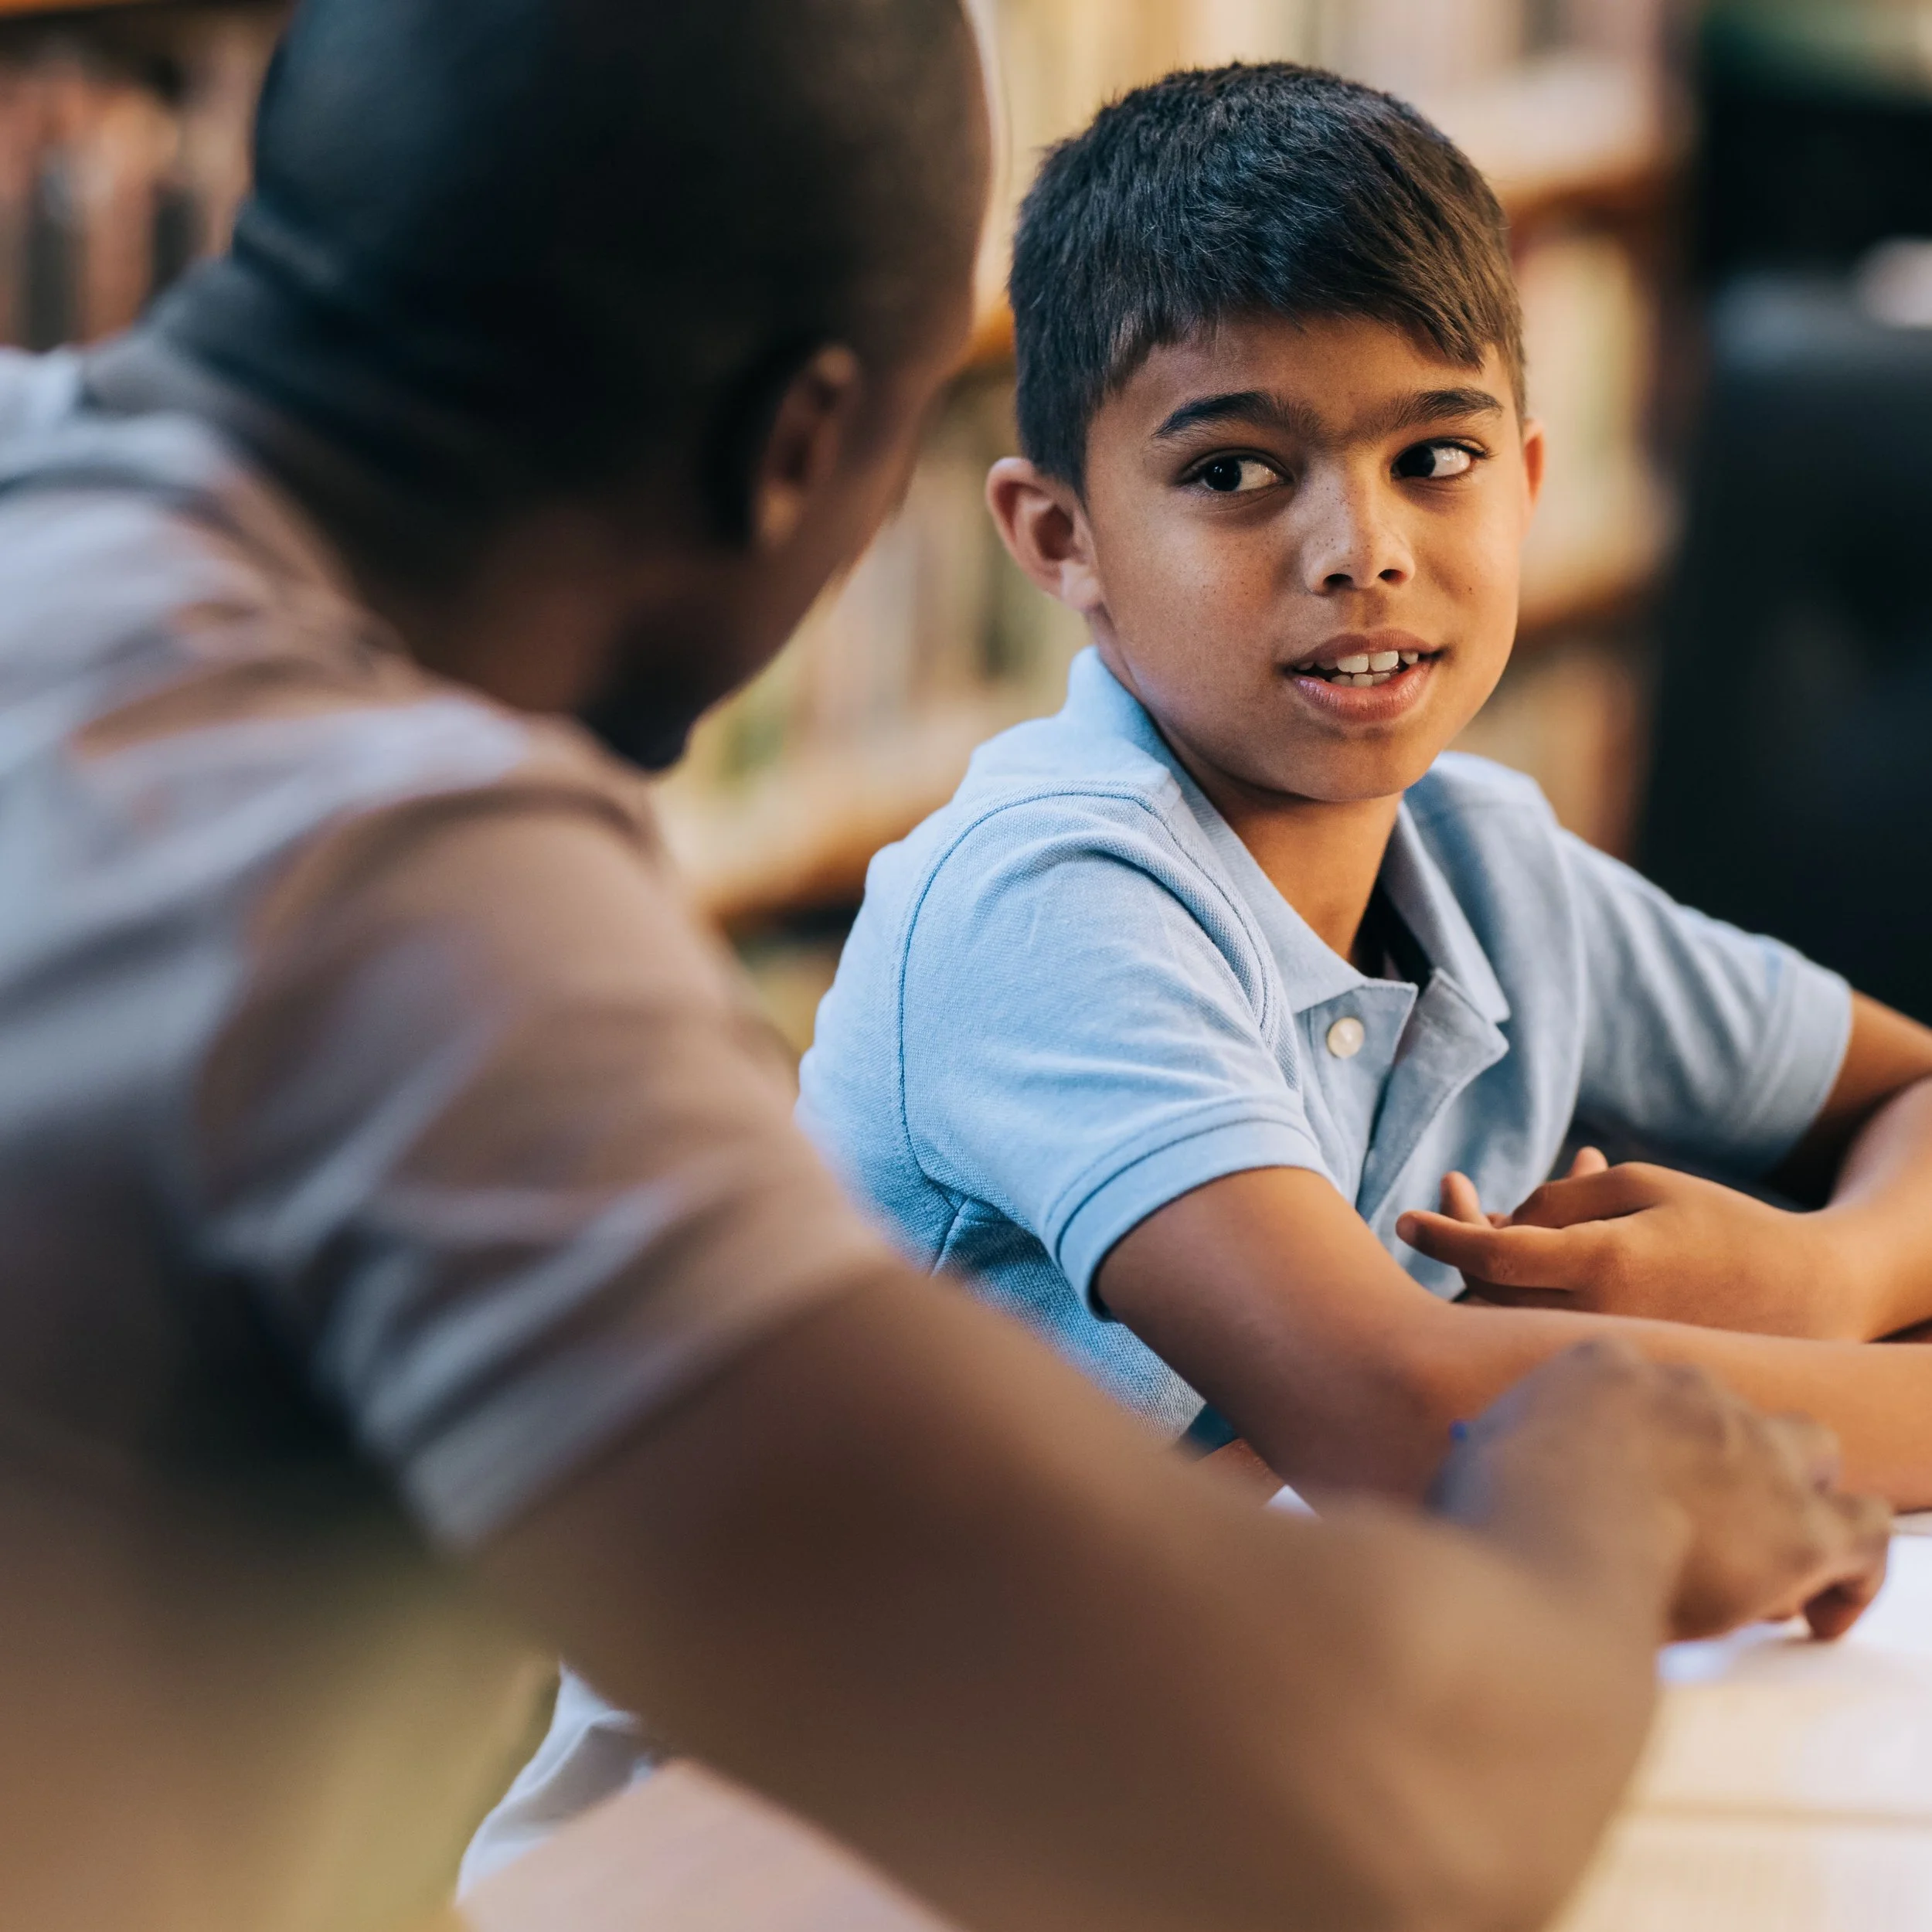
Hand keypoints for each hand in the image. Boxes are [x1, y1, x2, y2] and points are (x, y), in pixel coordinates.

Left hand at [1396, 1153, 1860, 1339]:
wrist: (1801, 1298)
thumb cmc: (1720, 1226)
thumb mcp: (1644, 1184)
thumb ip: (1560, 1198)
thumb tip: (1495, 1226)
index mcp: (1603, 1264)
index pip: (1492, 1258)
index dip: (1441, 1235)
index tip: (1405, 1218)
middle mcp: (1594, 1319)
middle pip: (1487, 1293)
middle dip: (1460, 1241)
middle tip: (1455, 1191)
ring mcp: (1599, 1354)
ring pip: (1509, 1319)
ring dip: (1488, 1266)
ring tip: (1492, 1210)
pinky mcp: (1607, 1373)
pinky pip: (1540, 1332)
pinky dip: (1524, 1290)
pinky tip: (1537, 1242)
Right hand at [1433, 1339, 1891, 1641]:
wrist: (1552, 1548)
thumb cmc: (1492, 1513)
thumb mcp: (1469, 1458)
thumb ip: (1494, 1459)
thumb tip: (1478, 1484)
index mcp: (1602, 1367)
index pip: (1641, 1385)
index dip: (1638, 1441)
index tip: (1621, 1483)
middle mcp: (1687, 1389)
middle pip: (1725, 1411)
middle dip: (1720, 1459)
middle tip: (1693, 1523)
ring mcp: (1752, 1450)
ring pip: (1814, 1448)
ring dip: (1800, 1494)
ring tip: (1773, 1554)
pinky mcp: (1801, 1525)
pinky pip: (1867, 1531)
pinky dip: (1855, 1572)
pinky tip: (1821, 1615)